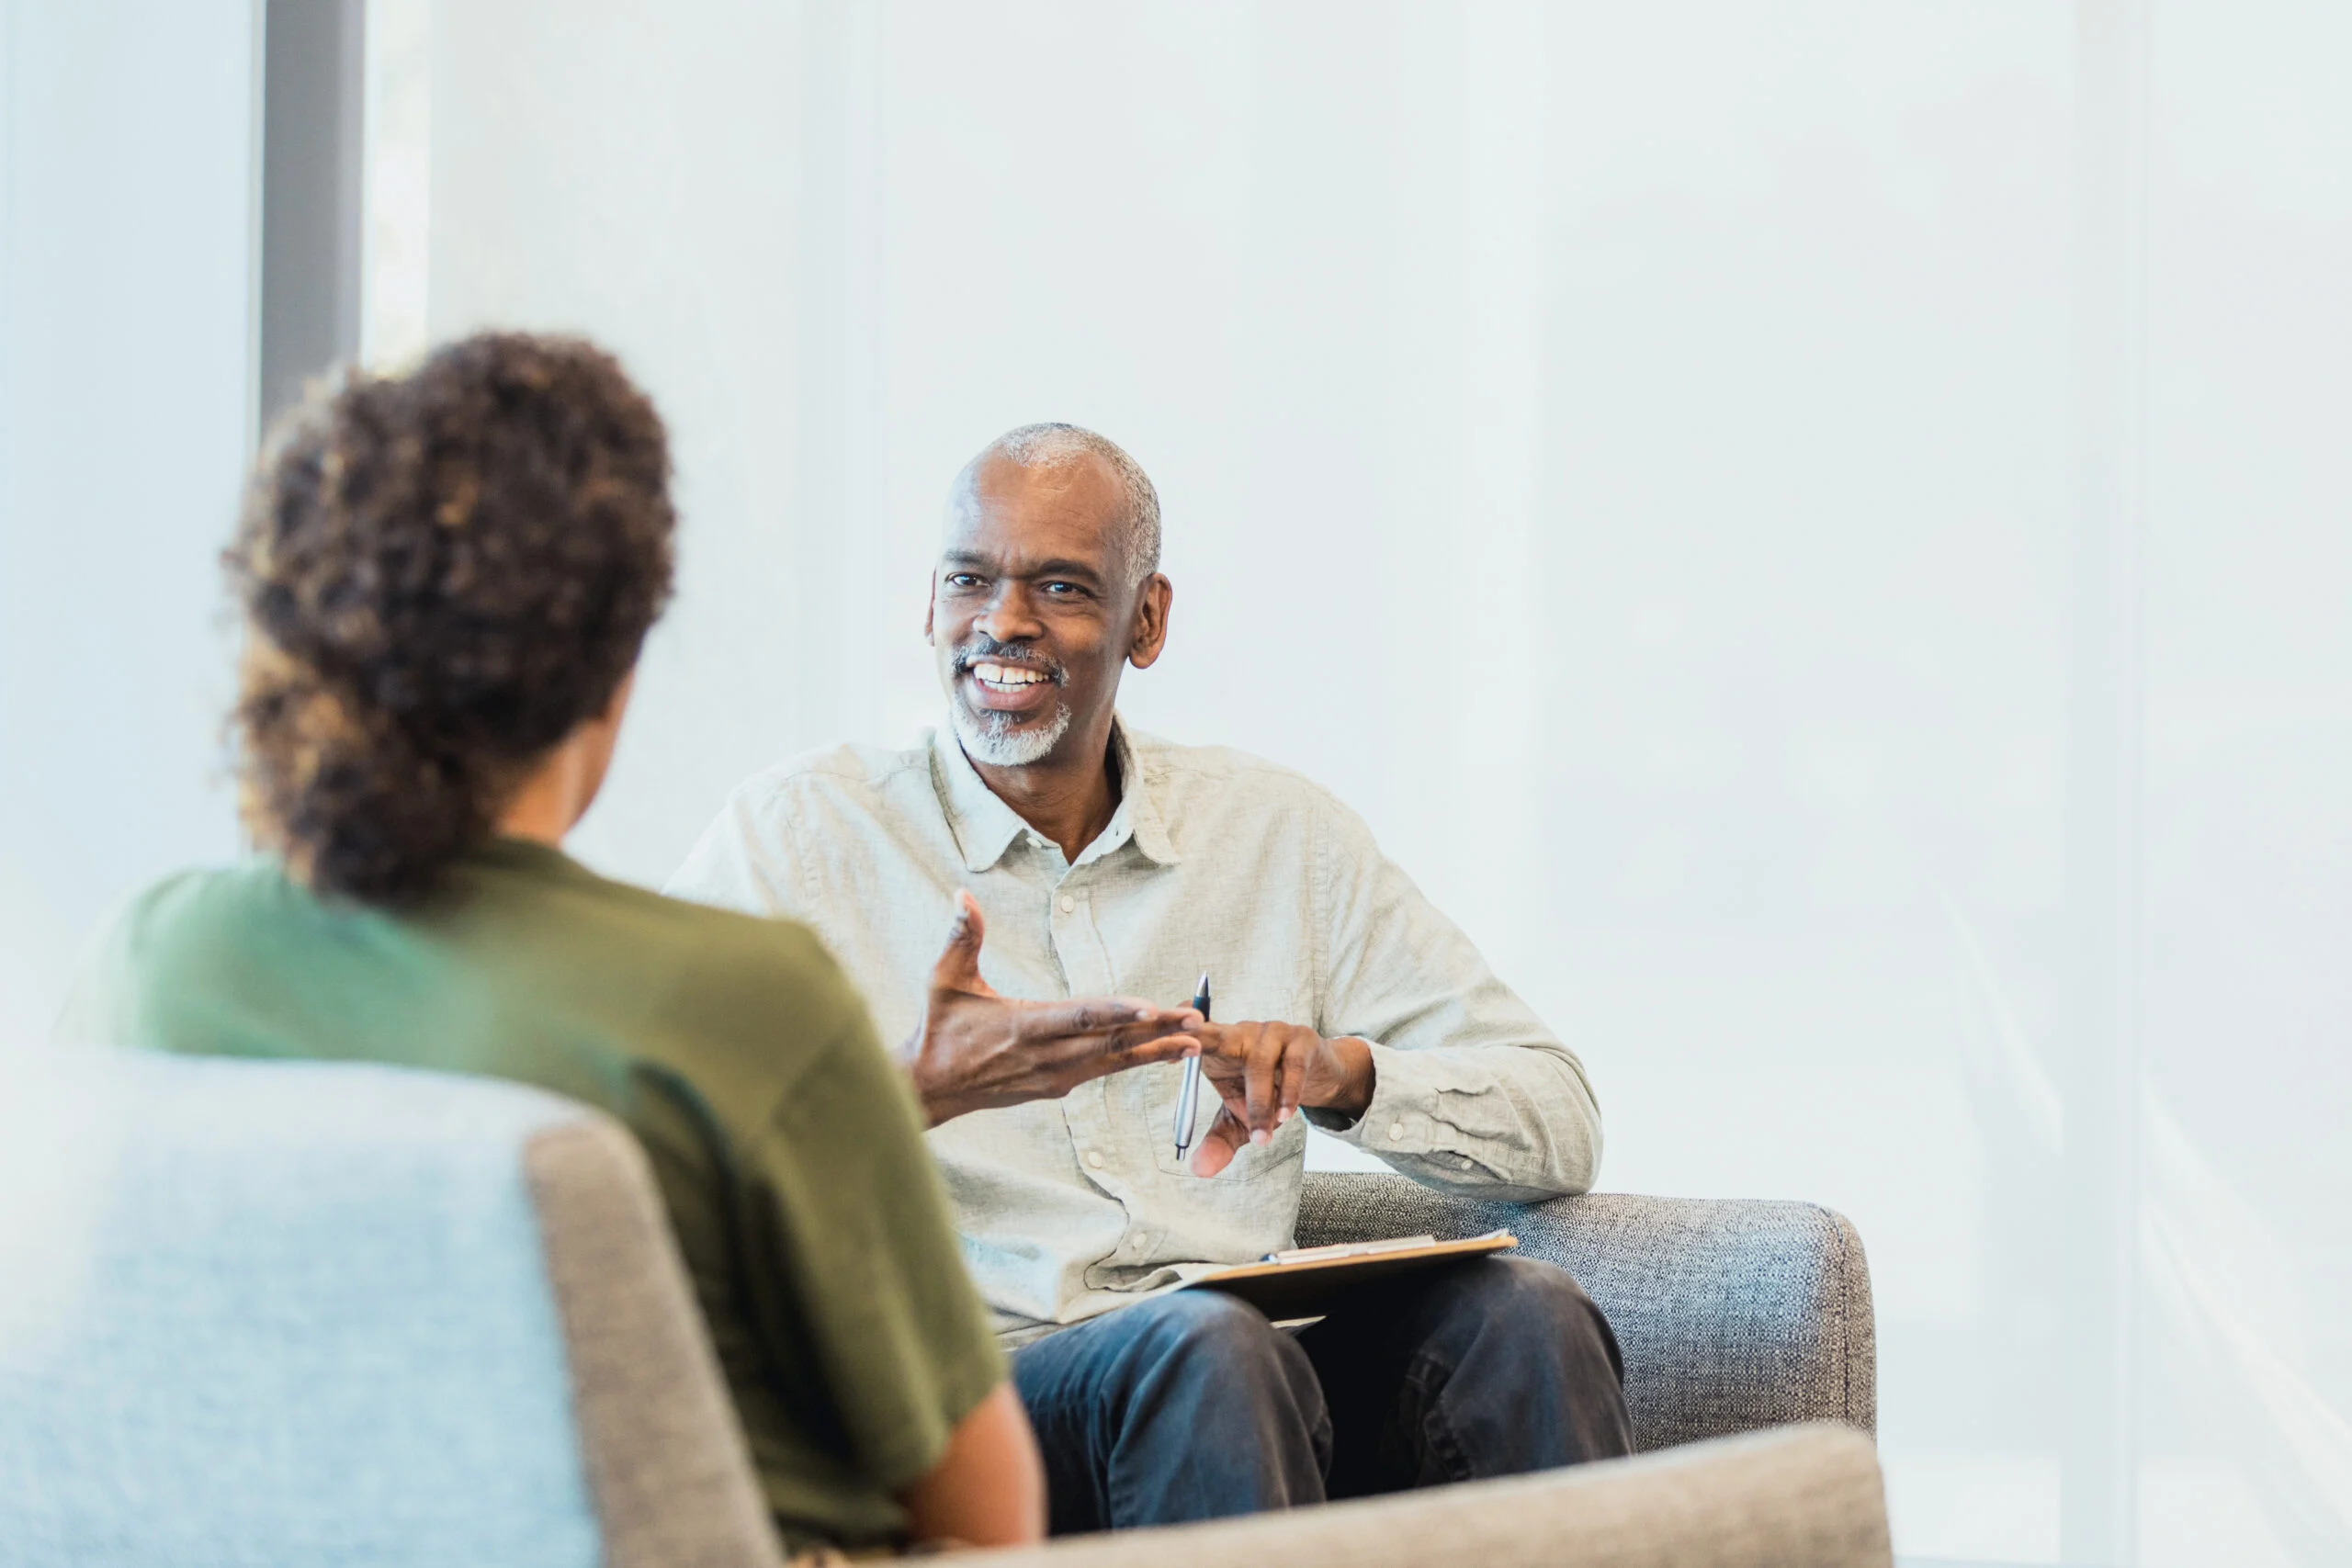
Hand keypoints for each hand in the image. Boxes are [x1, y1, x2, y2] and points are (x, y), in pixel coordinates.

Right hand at [902, 891, 1202, 1126]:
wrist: (929, 1089)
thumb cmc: (937, 1032)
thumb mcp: (943, 981)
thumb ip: (961, 937)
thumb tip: (963, 895)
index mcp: (1024, 1027)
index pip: (1079, 1018)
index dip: (1118, 1012)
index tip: (1153, 1008)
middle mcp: (1047, 1056)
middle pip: (1111, 1041)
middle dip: (1158, 1030)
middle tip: (1197, 1019)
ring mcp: (1055, 1075)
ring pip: (1115, 1060)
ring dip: (1157, 1049)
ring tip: (1196, 1041)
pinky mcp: (1058, 1085)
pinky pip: (1106, 1070)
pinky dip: (1138, 1060)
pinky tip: (1166, 1053)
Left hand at [1188, 1020, 1374, 1176]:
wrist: (1321, 1077)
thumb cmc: (1272, 1092)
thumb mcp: (1243, 1119)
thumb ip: (1219, 1141)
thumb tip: (1198, 1170)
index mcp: (1219, 1047)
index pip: (1193, 1036)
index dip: (1176, 1037)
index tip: (1161, 1050)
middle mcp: (1241, 1033)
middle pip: (1215, 1036)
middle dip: (1199, 1042)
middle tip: (1190, 1056)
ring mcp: (1271, 1032)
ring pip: (1258, 1064)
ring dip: (1259, 1103)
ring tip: (1262, 1136)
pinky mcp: (1301, 1039)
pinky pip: (1292, 1067)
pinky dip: (1287, 1095)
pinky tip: (1285, 1116)